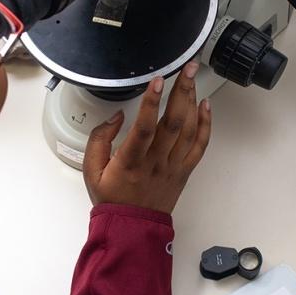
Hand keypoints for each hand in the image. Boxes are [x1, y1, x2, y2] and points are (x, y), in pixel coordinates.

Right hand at [83, 62, 211, 213]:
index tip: (156, 81)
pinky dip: (205, 125)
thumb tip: (115, 116)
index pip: (144, 128)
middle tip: (186, 68)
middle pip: (173, 122)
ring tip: (192, 78)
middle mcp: (155, 162)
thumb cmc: (111, 198)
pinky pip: (199, 146)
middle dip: (181, 91)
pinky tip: (205, 107)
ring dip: (192, 102)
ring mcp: (173, 166)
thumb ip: (99, 139)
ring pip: (188, 130)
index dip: (150, 102)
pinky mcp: (184, 171)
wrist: (131, 227)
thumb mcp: (90, 169)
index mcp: (130, 161)